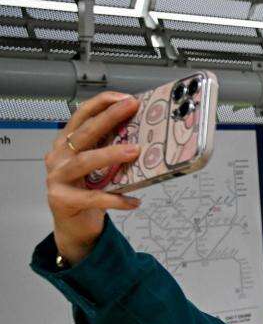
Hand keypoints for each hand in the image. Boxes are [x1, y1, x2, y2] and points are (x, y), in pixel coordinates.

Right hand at [44, 92, 142, 263]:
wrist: (74, 225)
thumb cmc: (88, 189)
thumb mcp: (99, 165)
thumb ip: (110, 147)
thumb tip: (144, 132)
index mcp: (66, 143)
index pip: (81, 116)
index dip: (102, 104)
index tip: (126, 98)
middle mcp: (58, 157)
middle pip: (84, 133)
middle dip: (108, 118)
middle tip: (131, 107)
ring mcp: (57, 178)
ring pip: (84, 162)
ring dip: (110, 154)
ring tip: (134, 151)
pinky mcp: (62, 200)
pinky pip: (92, 198)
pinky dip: (115, 199)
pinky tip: (133, 201)